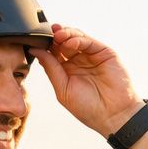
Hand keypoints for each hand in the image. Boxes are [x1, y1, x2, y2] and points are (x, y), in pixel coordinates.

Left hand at [30, 24, 144, 136]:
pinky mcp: (104, 52)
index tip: (35, 40)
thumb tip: (35, 51)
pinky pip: (88, 41)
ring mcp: (91, 55)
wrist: (112, 115)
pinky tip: (69, 43)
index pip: (53, 53)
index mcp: (66, 70)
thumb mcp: (63, 89)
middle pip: (63, 42)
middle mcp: (78, 61)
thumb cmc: (88, 108)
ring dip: (65, 34)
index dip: (45, 46)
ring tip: (57, 35)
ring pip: (75, 38)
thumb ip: (51, 68)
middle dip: (54, 36)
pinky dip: (78, 39)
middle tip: (46, 34)